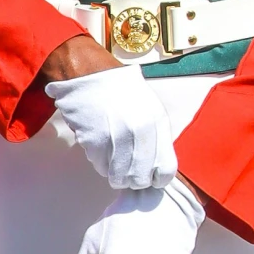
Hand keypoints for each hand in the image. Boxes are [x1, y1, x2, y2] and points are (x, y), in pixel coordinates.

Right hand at [46, 64, 176, 190]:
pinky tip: (99, 148)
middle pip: (140, 178)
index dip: (156, 179)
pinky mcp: (94, 140)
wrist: (88, 73)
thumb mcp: (149, 107)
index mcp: (157, 122)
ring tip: (111, 161)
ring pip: (119, 176)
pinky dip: (99, 162)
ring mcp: (117, 137)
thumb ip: (155, 135)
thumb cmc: (118, 88)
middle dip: (133, 180)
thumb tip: (155, 163)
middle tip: (127, 175)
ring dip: (115, 173)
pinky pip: (100, 166)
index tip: (150, 179)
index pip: (165, 169)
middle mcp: (140, 131)